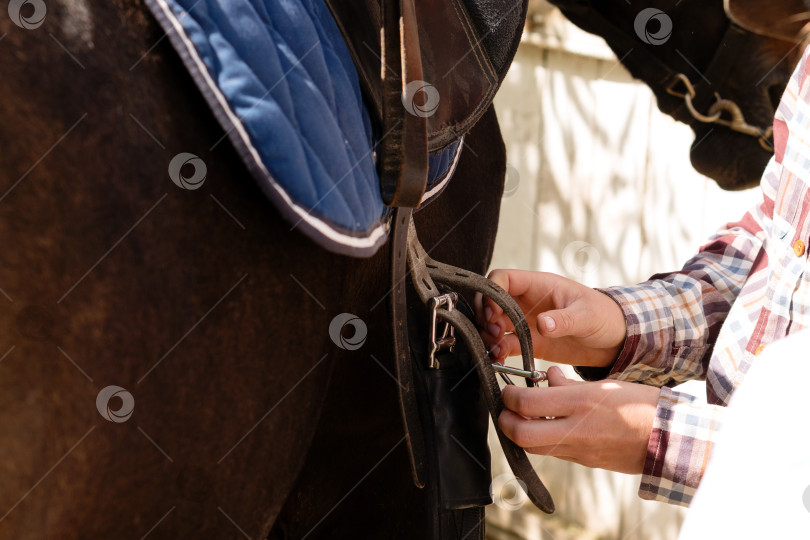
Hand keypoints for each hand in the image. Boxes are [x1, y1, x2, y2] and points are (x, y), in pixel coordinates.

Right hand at [476, 270, 625, 367]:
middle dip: (485, 316)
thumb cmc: (604, 316)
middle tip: (492, 333)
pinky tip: (499, 360)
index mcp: (539, 285)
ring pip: (494, 324)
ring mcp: (525, 322)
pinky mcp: (529, 342)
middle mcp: (527, 302)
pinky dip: (498, 352)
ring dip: (488, 336)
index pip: (503, 278)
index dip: (492, 293)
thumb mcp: (587, 315)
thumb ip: (564, 319)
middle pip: (492, 301)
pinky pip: (505, 345)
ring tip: (494, 350)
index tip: (494, 313)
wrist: (615, 339)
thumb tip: (542, 323)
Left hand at [499, 367, 658, 473]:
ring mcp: (579, 449)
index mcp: (581, 401)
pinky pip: (553, 453)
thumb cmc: (641, 404)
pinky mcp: (584, 462)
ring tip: (522, 417)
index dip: (509, 396)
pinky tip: (546, 427)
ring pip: (533, 447)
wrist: (670, 438)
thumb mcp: (605, 384)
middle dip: (505, 421)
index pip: (527, 403)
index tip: (507, 389)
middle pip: (520, 433)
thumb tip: (547, 376)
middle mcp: (576, 428)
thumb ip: (570, 382)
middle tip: (506, 408)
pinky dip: (541, 441)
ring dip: (520, 433)